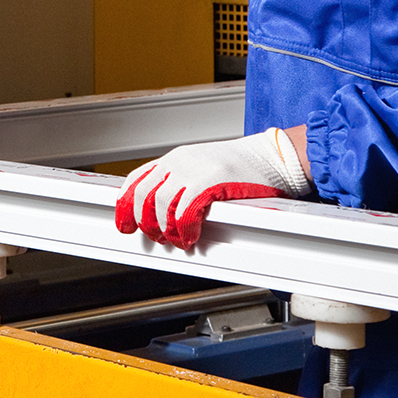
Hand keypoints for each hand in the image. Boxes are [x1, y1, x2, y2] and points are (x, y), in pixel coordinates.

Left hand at [115, 128, 312, 248]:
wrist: (274, 156)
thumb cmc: (243, 167)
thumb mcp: (203, 168)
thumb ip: (183, 184)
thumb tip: (165, 212)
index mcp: (175, 158)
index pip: (137, 179)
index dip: (125, 204)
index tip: (123, 223)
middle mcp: (179, 162)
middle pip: (143, 195)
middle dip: (144, 222)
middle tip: (156, 238)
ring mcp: (194, 170)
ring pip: (161, 205)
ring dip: (165, 229)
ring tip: (177, 241)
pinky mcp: (211, 182)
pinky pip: (186, 210)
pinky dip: (184, 228)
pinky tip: (191, 237)